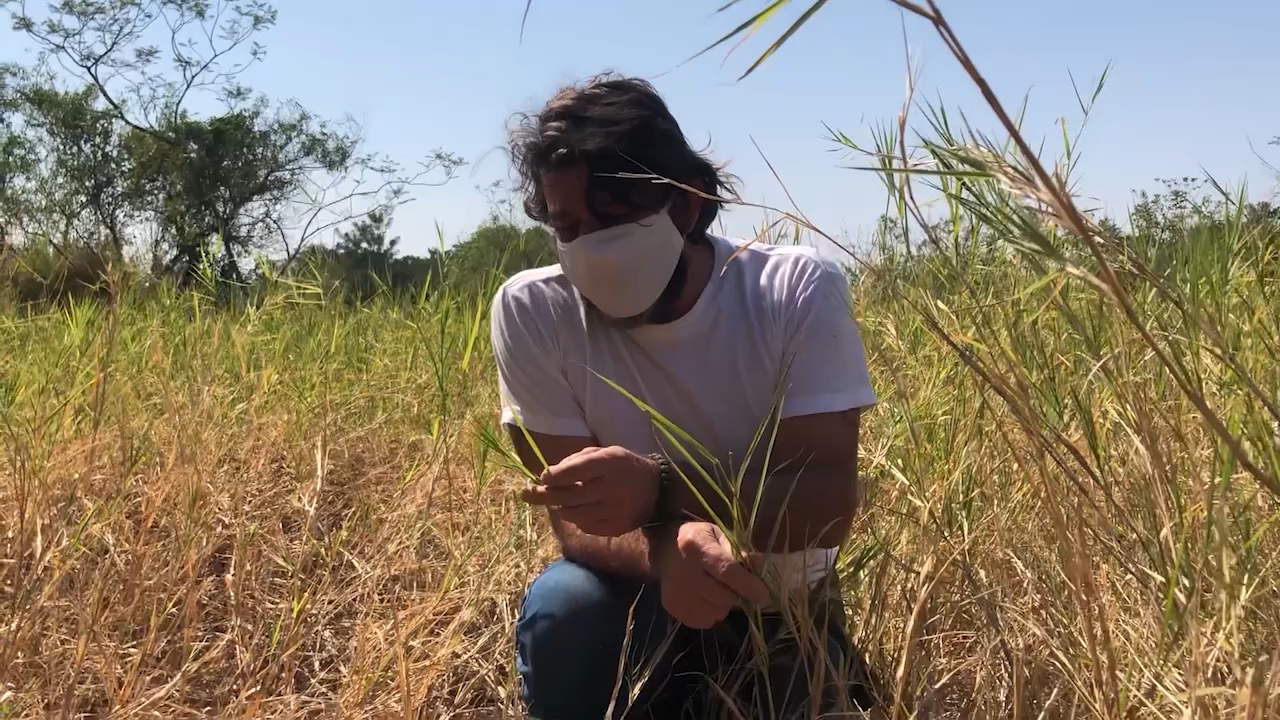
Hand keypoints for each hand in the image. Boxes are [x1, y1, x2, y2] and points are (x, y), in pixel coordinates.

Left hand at [520, 445, 658, 536]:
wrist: (657, 489)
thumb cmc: (623, 466)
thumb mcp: (605, 453)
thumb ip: (576, 461)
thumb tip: (547, 476)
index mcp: (610, 463)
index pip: (573, 471)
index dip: (552, 476)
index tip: (542, 477)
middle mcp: (613, 488)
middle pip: (568, 496)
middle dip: (544, 494)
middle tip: (527, 493)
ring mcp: (615, 511)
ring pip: (573, 514)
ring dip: (561, 507)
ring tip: (560, 500)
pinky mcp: (617, 528)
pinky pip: (585, 527)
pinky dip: (577, 519)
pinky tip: (580, 510)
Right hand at [654, 521, 770, 628]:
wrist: (662, 550)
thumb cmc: (696, 539)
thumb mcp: (718, 535)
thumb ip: (738, 551)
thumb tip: (761, 565)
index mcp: (696, 546)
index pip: (726, 570)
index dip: (748, 585)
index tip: (764, 595)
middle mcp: (683, 571)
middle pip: (723, 596)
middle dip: (735, 593)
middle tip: (733, 585)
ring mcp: (676, 592)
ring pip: (716, 612)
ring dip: (724, 605)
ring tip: (717, 590)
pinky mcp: (672, 607)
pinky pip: (704, 621)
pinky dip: (711, 613)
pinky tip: (706, 598)